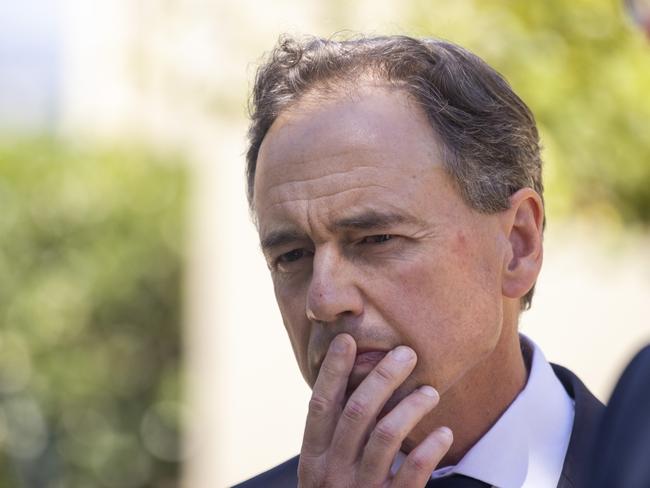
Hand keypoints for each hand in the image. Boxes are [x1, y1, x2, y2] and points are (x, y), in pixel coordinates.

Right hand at [298, 333, 452, 487]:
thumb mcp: (326, 470)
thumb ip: (336, 436)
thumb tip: (355, 383)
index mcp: (313, 459)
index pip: (320, 406)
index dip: (332, 372)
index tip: (348, 340)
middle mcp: (332, 473)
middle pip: (356, 414)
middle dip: (382, 378)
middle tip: (406, 354)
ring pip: (386, 437)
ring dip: (411, 407)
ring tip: (431, 391)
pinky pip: (413, 476)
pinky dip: (429, 451)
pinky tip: (444, 433)